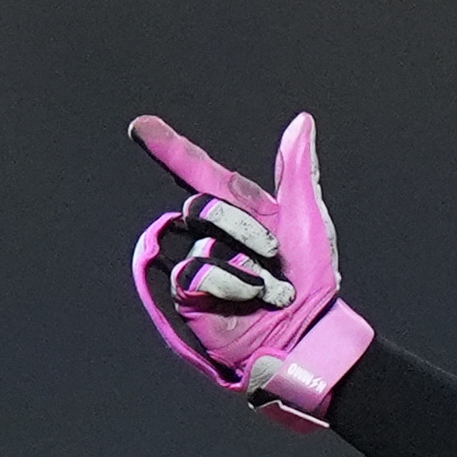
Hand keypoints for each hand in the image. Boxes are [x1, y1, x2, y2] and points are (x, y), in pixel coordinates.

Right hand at [126, 111, 370, 426]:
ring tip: (268, 290)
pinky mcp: (189, 298)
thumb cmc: (314, 282)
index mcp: (242, 211)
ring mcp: (199, 264)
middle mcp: (215, 234)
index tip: (142, 127)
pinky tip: (249, 301)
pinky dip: (228, 284)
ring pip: (200, 240)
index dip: (171, 149)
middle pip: (203, 204)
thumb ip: (298, 170)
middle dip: (244, 227)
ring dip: (244, 263)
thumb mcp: (308, 219)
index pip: (201, 172)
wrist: (310, 335)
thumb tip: (302, 121)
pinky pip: (193, 274)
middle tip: (276, 257)